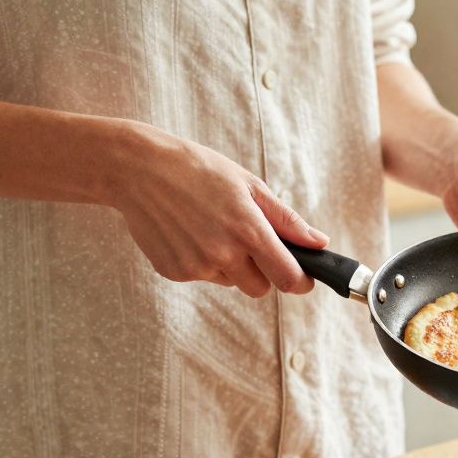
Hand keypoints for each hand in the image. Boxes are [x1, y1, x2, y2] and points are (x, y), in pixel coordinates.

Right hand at [106, 124, 327, 296]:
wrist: (137, 169)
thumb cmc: (198, 170)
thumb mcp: (249, 185)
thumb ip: (287, 220)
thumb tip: (320, 243)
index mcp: (248, 231)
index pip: (288, 277)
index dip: (301, 281)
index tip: (304, 278)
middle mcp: (223, 254)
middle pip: (260, 288)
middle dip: (262, 271)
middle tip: (248, 241)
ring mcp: (196, 267)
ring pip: (230, 281)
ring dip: (230, 264)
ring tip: (211, 227)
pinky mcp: (174, 272)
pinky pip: (202, 276)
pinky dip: (202, 261)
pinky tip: (189, 232)